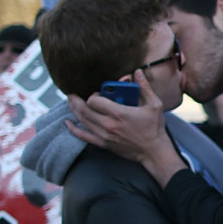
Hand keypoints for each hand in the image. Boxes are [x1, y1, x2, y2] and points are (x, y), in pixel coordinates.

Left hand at [66, 70, 185, 182]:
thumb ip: (144, 87)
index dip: (93, 95)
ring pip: (82, 120)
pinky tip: (67, 123)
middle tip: (71, 93)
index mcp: (119, 113)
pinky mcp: (103, 144)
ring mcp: (104, 135)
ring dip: (74, 110)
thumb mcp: (154, 105)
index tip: (98, 93)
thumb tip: (138, 72)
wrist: (154, 152)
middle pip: (84, 109)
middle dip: (76, 100)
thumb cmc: (155, 128)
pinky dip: (73, 129)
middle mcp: (108, 124)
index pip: (94, 100)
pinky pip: (83, 136)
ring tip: (70, 102)